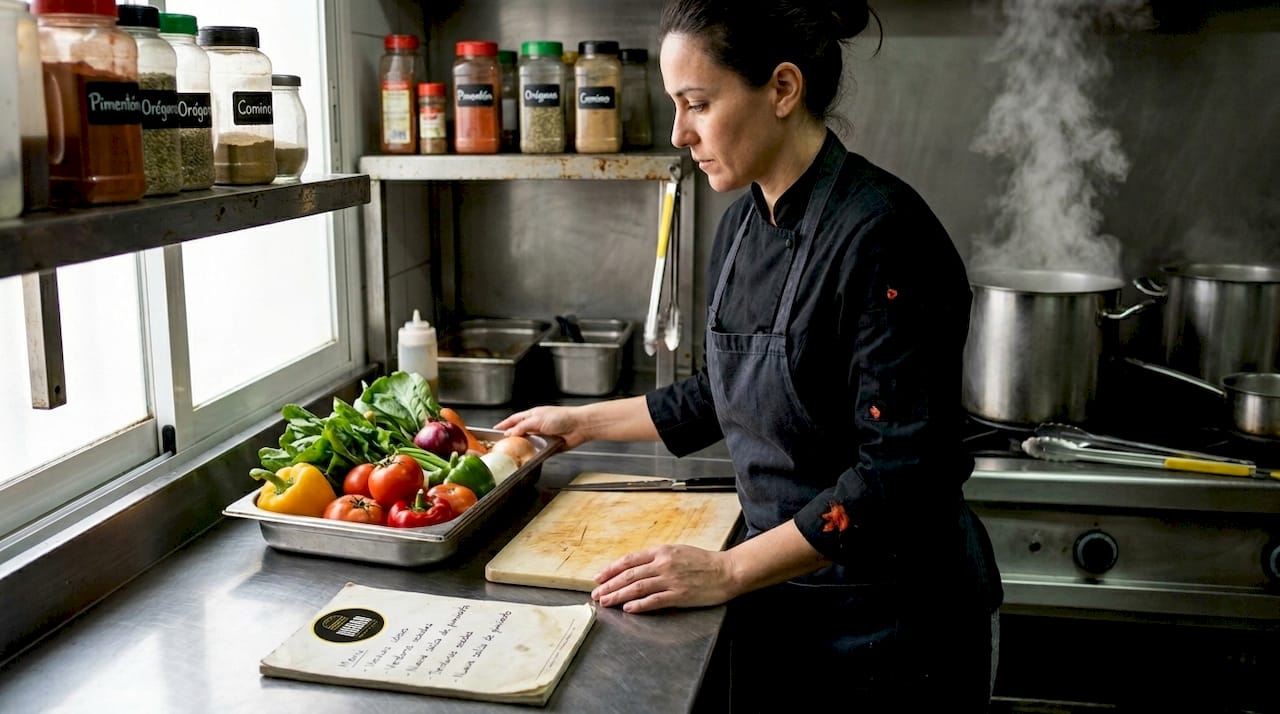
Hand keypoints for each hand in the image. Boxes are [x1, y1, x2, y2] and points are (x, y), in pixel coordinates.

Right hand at [494, 406, 590, 448]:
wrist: (578, 426)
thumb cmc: (562, 417)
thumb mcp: (537, 419)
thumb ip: (522, 426)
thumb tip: (510, 432)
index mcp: (532, 415)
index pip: (514, 419)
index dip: (504, 424)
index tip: (495, 430)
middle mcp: (537, 425)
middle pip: (520, 432)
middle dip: (511, 438)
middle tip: (501, 445)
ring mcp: (543, 436)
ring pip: (528, 443)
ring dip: (522, 447)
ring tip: (513, 453)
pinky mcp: (549, 446)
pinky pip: (538, 452)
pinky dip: (533, 455)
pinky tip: (528, 457)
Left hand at [590, 545, 737, 612]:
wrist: (727, 571)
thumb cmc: (703, 562)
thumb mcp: (678, 551)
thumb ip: (658, 558)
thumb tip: (636, 567)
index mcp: (662, 551)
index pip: (629, 560)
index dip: (611, 569)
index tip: (598, 577)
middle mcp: (663, 564)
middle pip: (629, 575)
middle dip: (609, 585)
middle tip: (596, 594)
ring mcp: (671, 580)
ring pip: (637, 587)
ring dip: (618, 595)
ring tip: (606, 602)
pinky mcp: (679, 595)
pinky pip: (655, 600)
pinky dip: (639, 604)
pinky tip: (628, 608)